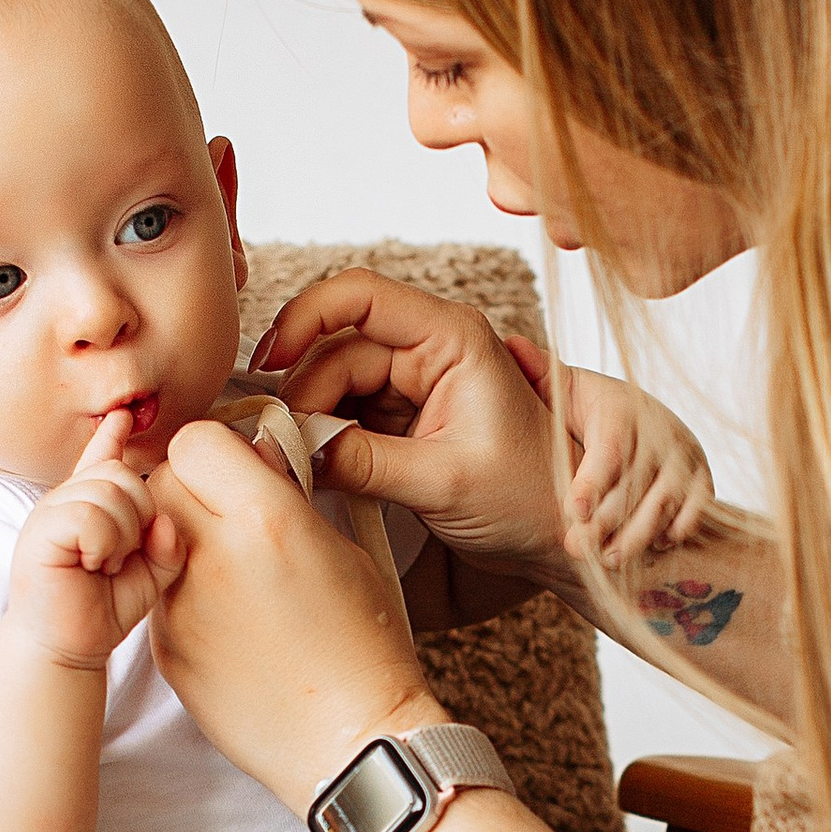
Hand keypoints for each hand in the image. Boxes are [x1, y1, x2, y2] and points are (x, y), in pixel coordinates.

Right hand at [4, 409, 174, 669]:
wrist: (67, 646)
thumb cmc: (102, 609)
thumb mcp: (150, 574)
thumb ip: (166, 545)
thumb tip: (164, 519)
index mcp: (89, 506)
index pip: (102, 459)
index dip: (113, 435)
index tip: (122, 415)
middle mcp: (67, 501)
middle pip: (121, 474)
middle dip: (137, 514)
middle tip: (122, 553)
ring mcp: (51, 513)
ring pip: (108, 492)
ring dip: (120, 534)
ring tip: (105, 563)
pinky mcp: (41, 532)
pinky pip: (88, 516)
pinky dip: (102, 542)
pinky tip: (92, 564)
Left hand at [146, 417, 434, 810]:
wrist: (350, 740)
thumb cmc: (364, 649)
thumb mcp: (342, 550)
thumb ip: (286, 498)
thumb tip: (255, 462)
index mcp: (266, 521)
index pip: (196, 440)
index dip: (217, 450)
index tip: (237, 468)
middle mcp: (211, 557)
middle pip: (161, 481)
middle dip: (190, 487)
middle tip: (227, 514)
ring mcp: (179, 607)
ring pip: (148, 537)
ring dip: (177, 537)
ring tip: (229, 568)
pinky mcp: (165, 649)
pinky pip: (155, 592)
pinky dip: (180, 590)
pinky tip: (227, 616)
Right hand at [252, 273, 563, 565]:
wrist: (560, 535)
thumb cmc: (529, 497)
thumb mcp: (444, 482)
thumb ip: (364, 462)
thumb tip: (294, 449)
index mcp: (452, 338)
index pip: (362, 296)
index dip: (305, 319)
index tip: (270, 363)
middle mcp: (430, 348)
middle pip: (336, 349)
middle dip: (303, 395)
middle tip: (281, 448)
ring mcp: (413, 381)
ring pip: (334, 383)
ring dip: (310, 420)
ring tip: (297, 464)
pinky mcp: (402, 417)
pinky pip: (345, 414)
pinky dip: (324, 437)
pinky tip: (314, 467)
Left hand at [504, 340, 716, 570]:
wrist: (642, 427)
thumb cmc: (589, 412)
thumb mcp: (564, 390)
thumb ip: (539, 375)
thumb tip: (510, 346)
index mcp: (622, 405)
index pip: (613, 443)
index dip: (595, 478)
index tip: (573, 508)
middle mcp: (659, 427)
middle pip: (639, 479)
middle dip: (609, 518)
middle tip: (577, 547)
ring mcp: (684, 455)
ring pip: (667, 500)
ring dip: (638, 534)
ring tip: (607, 561)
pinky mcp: (702, 480)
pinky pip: (698, 508)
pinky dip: (678, 529)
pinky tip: (654, 546)